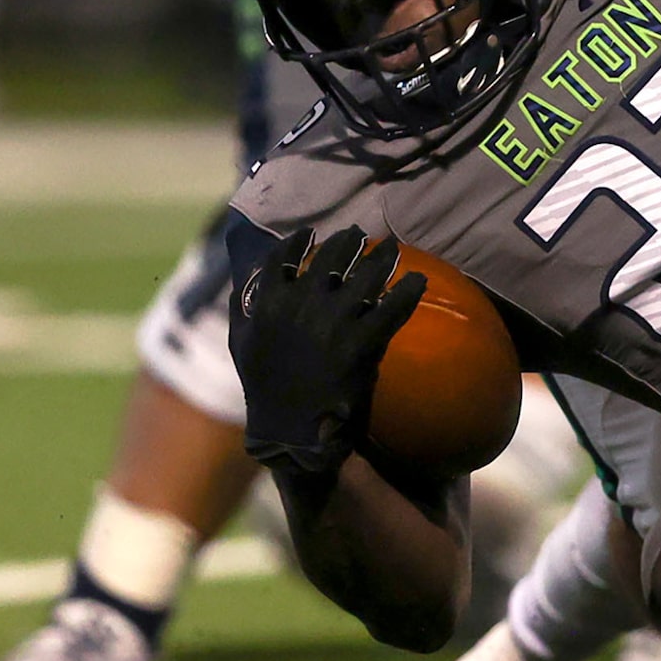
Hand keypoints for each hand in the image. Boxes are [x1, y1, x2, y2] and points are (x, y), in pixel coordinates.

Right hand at [231, 227, 424, 476]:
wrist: (290, 429)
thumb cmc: (264, 385)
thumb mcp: (241, 341)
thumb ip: (243, 303)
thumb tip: (249, 272)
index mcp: (269, 302)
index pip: (283, 256)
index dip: (299, 241)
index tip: (311, 232)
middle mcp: (301, 304)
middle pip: (332, 257)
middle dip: (350, 241)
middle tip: (362, 235)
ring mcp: (333, 322)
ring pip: (366, 275)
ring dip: (383, 256)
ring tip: (393, 248)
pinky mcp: (360, 343)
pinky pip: (391, 307)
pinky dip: (408, 290)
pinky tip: (419, 280)